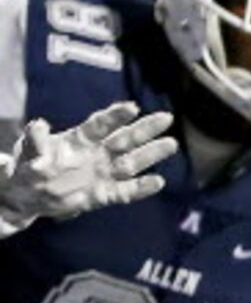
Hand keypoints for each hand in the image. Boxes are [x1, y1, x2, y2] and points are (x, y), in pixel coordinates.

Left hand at [0, 101, 175, 231]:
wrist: (30, 194)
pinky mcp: (105, 194)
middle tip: (166, 118)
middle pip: (125, 139)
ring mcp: (103, 174)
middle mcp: (98, 154)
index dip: (116, 116)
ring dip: (151, 154)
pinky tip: (158, 182)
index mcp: (80, 139)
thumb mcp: (28, 150)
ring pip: (131, 163)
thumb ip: (35, 139)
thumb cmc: (29, 166)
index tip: (133, 107)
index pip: (101, 125)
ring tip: (170, 144)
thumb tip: (38, 124)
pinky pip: (126, 192)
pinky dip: (141, 188)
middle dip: (145, 129)